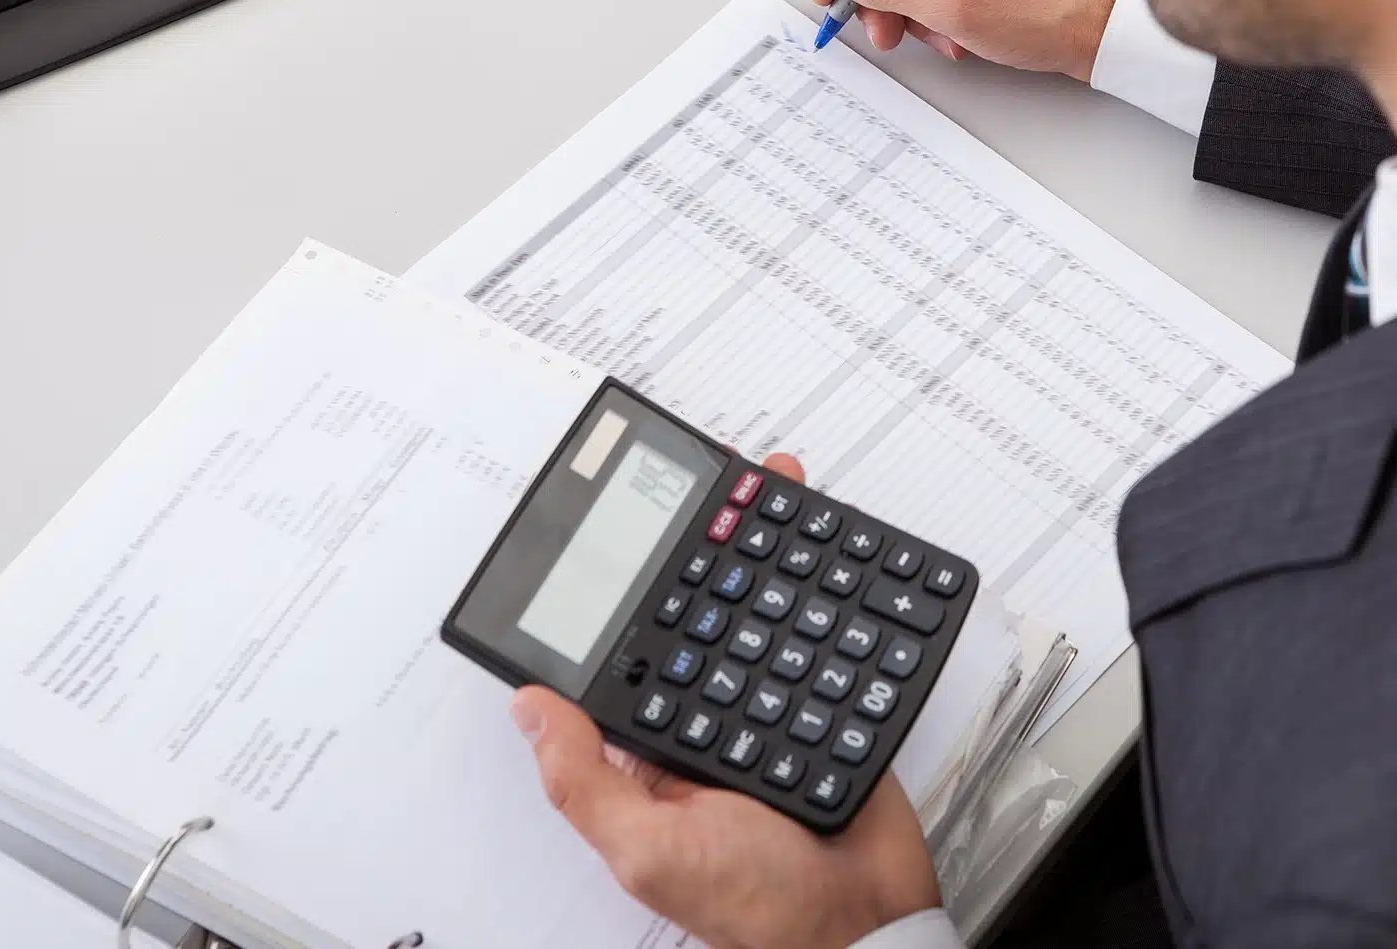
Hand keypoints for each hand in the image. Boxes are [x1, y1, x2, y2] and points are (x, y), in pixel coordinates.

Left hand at [511, 454, 941, 948]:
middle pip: (708, 620)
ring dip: (776, 557)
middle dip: (715, 554)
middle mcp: (712, 723)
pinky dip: (834, 599)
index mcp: (658, 753)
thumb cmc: (758, 910)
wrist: (865, 928)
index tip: (637, 537)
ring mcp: (775, 712)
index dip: (635, 596)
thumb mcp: (648, 852)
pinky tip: (834, 559)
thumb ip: (588, 784)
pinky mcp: (834, 710)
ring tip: (779, 493)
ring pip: (770, 618)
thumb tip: (530, 710)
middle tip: (722, 491)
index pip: (637, 656)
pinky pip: (829, 642)